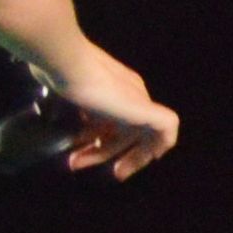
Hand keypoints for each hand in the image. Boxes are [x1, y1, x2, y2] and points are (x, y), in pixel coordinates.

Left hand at [42, 51, 177, 179]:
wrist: (63, 59)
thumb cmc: (99, 89)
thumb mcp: (137, 108)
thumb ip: (161, 122)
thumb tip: (169, 142)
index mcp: (141, 102)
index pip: (151, 136)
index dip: (140, 157)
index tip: (120, 174)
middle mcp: (127, 97)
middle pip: (123, 134)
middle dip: (106, 155)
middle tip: (80, 167)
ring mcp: (104, 91)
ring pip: (103, 126)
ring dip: (90, 146)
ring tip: (70, 158)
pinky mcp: (82, 86)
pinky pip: (88, 116)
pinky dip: (82, 131)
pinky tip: (66, 137)